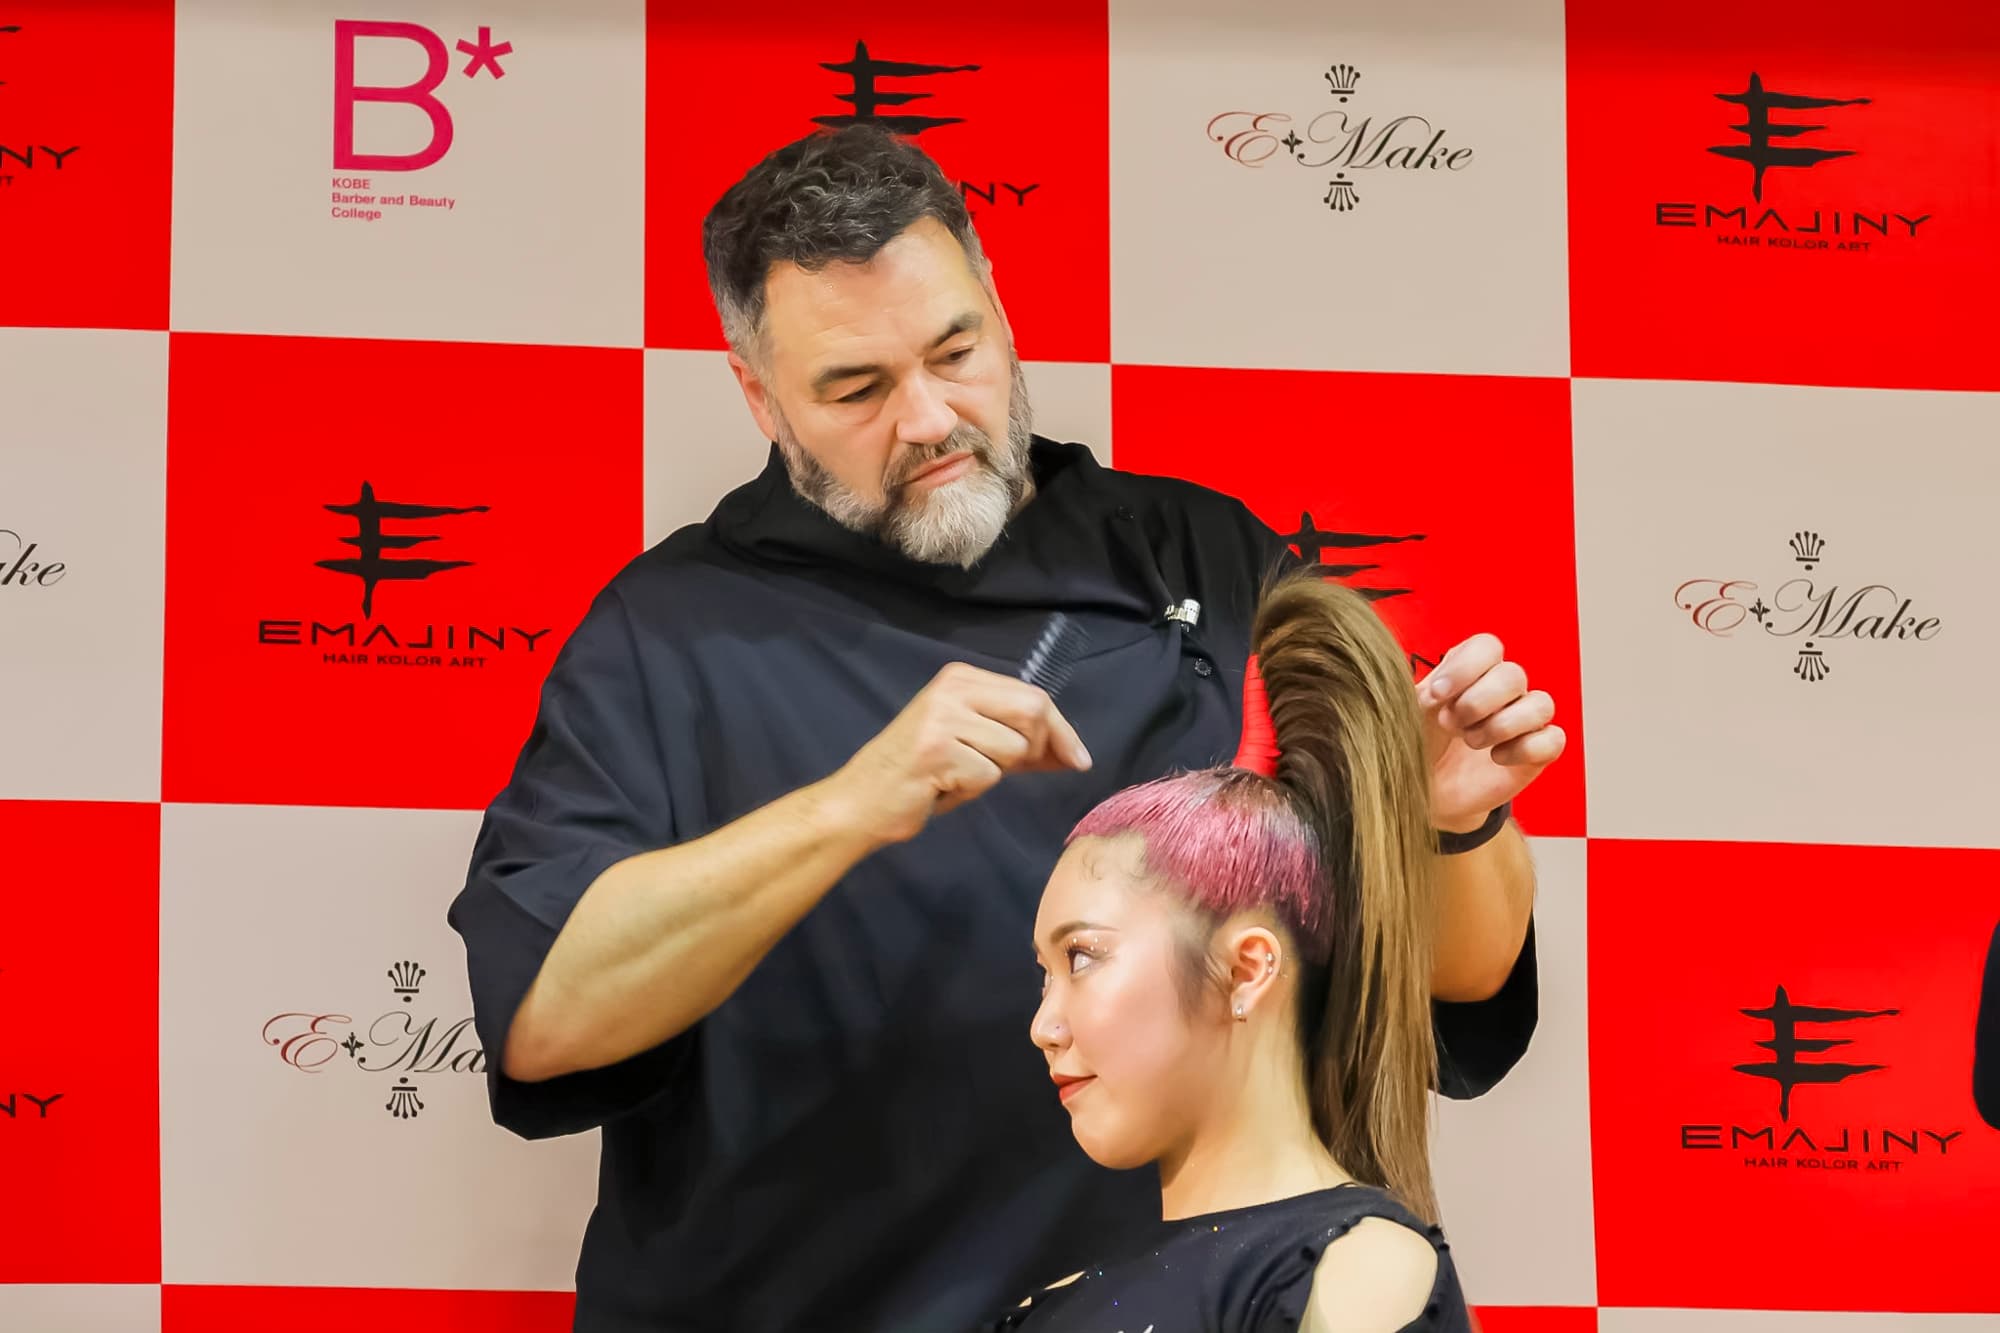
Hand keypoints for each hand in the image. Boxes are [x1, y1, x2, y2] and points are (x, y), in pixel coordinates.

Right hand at [828, 662, 1093, 846]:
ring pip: (1013, 748)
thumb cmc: (921, 776)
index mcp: (960, 678)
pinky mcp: (937, 750)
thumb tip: (1074, 754)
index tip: (1078, 759)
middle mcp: (952, 688)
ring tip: (959, 775)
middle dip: (1039, 749)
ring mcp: (943, 717)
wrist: (863, 800)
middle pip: (1032, 712)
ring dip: (995, 773)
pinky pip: (988, 775)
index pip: (1033, 695)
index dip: (1061, 730)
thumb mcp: (971, 743)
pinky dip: (972, 790)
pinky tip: (943, 786)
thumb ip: (1017, 739)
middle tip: (1016, 771)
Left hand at [1416, 634, 1564, 832]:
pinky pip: (1553, 740)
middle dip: (1476, 703)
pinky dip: (1523, 750)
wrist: (1426, 790)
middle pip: (1513, 675)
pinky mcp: (1537, 751)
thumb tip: (1434, 689)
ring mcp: (1524, 719)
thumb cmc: (1418, 745)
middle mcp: (1503, 689)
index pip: (1487, 646)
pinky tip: (1496, 759)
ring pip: (1541, 704)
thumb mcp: (1409, 714)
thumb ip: (1420, 693)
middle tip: (1450, 725)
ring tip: (1471, 742)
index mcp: (1472, 670)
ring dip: (1500, 726)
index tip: (1436, 695)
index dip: (1464, 668)